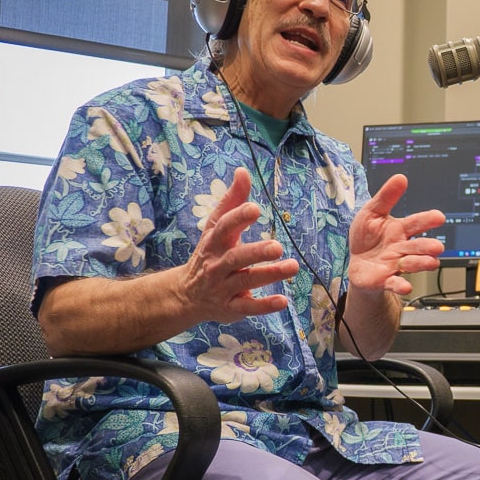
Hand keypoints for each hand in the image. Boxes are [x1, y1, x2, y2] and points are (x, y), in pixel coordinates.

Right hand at [180, 166, 299, 320]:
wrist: (186, 295)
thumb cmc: (210, 254)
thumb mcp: (216, 227)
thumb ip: (232, 201)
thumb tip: (243, 171)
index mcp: (215, 242)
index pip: (224, 227)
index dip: (238, 218)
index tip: (255, 209)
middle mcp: (217, 264)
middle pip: (236, 257)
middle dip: (256, 252)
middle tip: (277, 247)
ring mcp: (223, 287)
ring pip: (245, 281)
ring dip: (269, 275)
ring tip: (293, 267)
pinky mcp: (231, 308)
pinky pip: (247, 308)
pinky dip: (264, 305)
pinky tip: (283, 301)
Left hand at [348, 173, 444, 295]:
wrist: (356, 263)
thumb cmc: (367, 237)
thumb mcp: (372, 212)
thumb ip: (386, 197)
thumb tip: (400, 178)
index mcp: (400, 230)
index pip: (416, 223)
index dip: (427, 220)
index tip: (439, 217)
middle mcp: (402, 248)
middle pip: (418, 246)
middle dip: (428, 246)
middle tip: (438, 247)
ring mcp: (395, 264)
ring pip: (412, 264)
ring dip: (422, 264)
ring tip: (431, 263)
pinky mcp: (385, 280)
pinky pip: (395, 283)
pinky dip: (401, 285)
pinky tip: (406, 287)